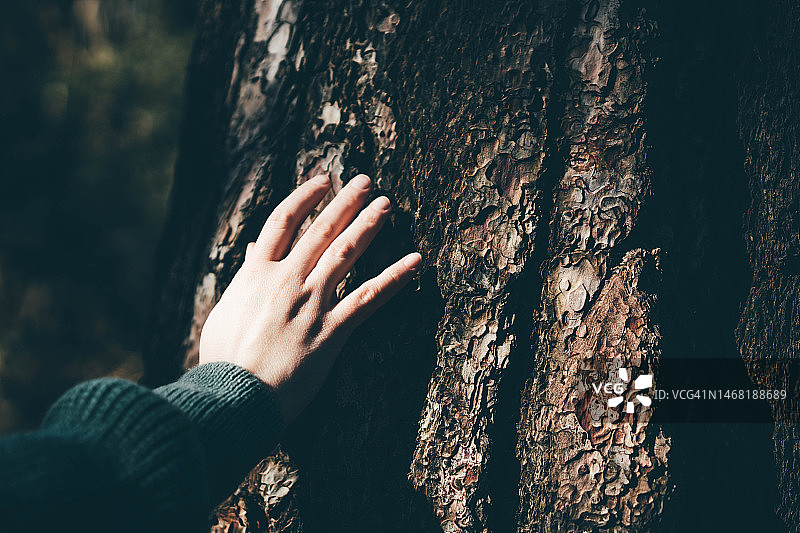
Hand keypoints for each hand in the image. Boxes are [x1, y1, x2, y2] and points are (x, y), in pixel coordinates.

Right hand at [198, 174, 420, 422]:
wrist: (235, 396)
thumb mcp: (225, 313)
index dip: (304, 196)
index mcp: (256, 273)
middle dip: (346, 202)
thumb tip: (253, 253)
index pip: (282, 221)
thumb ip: (244, 281)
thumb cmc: (223, 361)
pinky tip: (415, 261)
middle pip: (320, 230)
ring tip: (387, 205)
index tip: (322, 180)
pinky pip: (369, 298)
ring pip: (346, 253)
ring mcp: (311, 303)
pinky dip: (395, 278)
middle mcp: (286, 280)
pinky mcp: (332, 330)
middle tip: (366, 181)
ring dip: (369, 225)